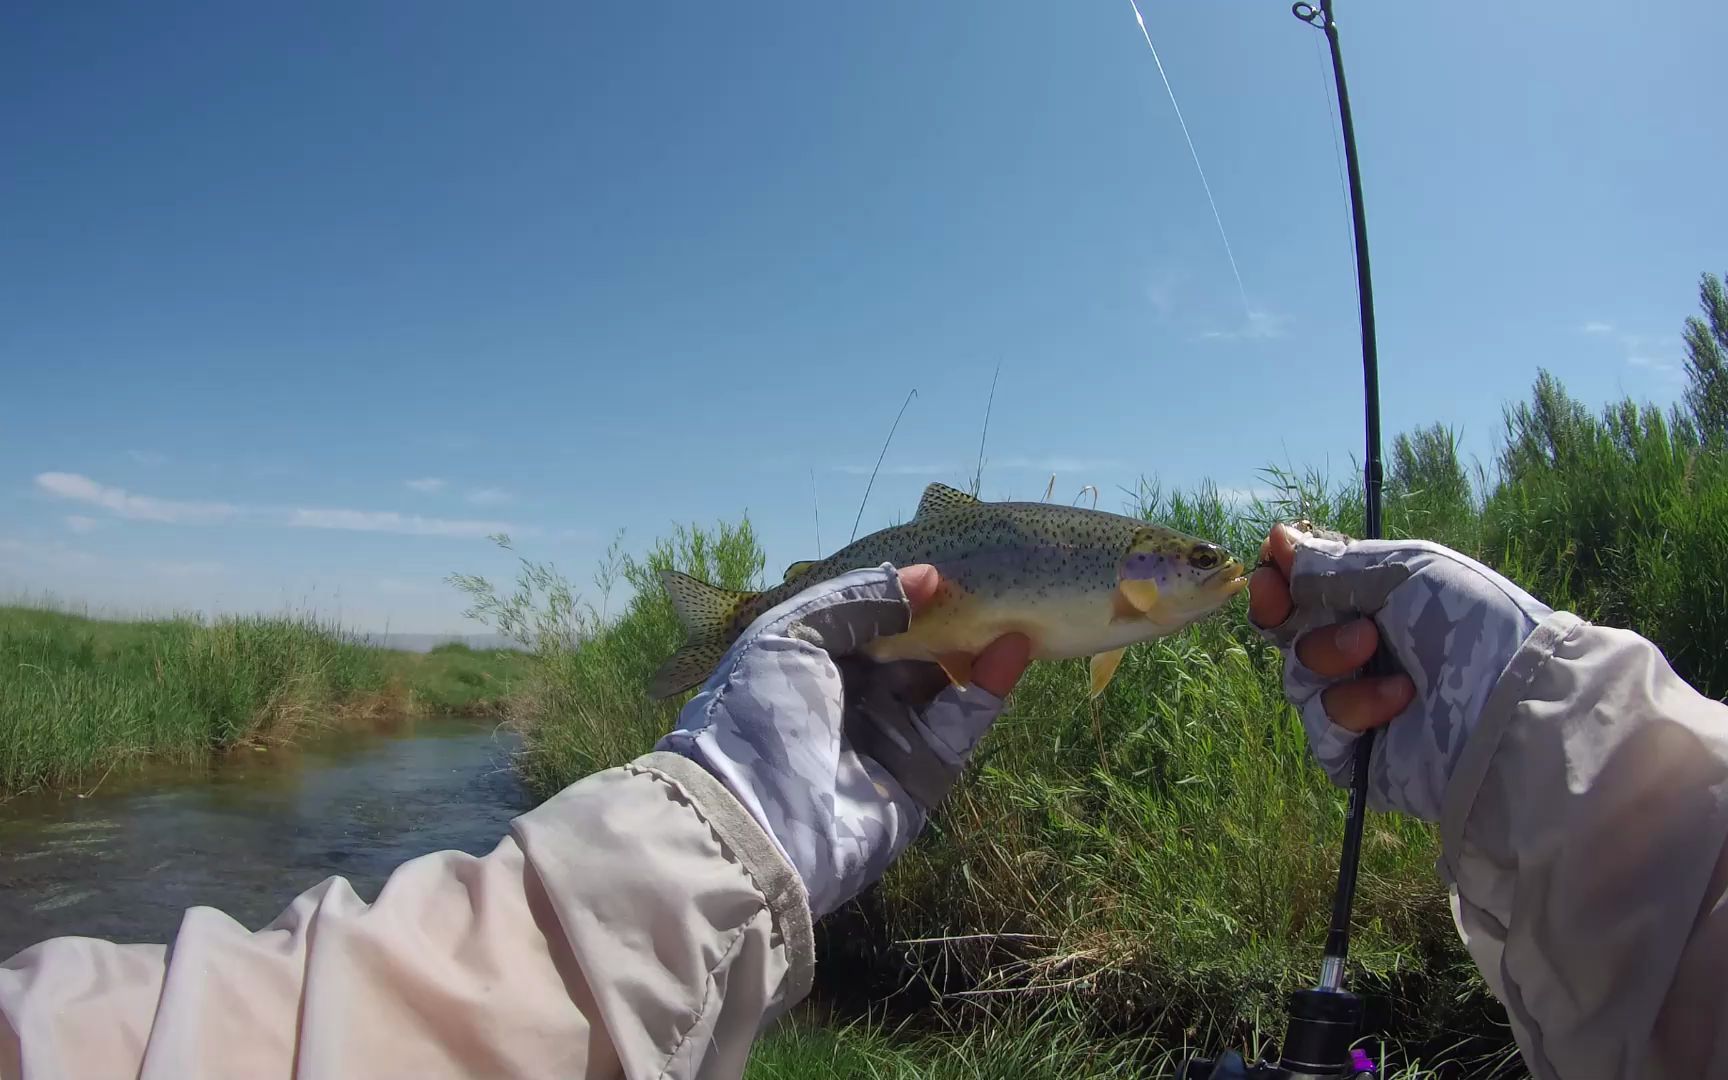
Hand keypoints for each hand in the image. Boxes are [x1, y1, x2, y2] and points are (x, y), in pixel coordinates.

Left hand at [654, 564, 1030, 916]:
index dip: (906, 592)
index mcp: (812, 659)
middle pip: (915, 645)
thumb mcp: (790, 634)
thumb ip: (857, 598)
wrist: (755, 824)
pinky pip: (963, 722)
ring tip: (1015, 605)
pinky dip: (991, 686)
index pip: (870, 616)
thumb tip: (926, 575)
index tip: (947, 564)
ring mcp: (892, 733)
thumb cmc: (761, 712)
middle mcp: (854, 694)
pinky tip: (1014, 648)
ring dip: (979, 645)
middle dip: (951, 615)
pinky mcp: (925, 772)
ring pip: (946, 680)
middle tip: (993, 579)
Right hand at [1249, 523, 1552, 820]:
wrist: (1513, 704)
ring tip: (1373, 650)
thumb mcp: (1404, 572)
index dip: (1279, 582)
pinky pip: (1321, 729)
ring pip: (1298, 679)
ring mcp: (1357, 703)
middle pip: (1288, 634)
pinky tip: (1398, 699)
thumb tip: (1278, 538)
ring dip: (1328, 656)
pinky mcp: (1358, 754)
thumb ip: (1334, 564)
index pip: (1305, 592)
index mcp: (1375, 604)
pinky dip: (1353, 708)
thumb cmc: (1469, 624)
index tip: (1271, 569)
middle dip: (1280, 615)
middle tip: (1282, 603)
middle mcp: (1361, 652)